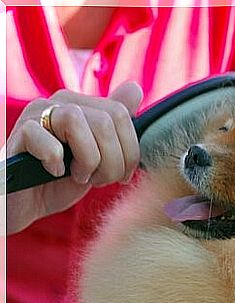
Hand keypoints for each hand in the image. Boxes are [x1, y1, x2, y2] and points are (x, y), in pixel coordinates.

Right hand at [6, 81, 142, 233]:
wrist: (27, 202)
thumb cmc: (63, 180)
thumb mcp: (99, 156)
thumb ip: (117, 126)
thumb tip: (135, 89)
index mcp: (84, 105)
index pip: (121, 114)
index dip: (130, 150)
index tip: (122, 176)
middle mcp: (62, 102)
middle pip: (106, 119)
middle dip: (112, 160)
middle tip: (99, 180)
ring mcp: (37, 114)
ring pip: (76, 121)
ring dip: (87, 159)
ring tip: (80, 175)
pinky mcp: (20, 134)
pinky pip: (46, 140)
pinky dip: (56, 162)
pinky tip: (55, 172)